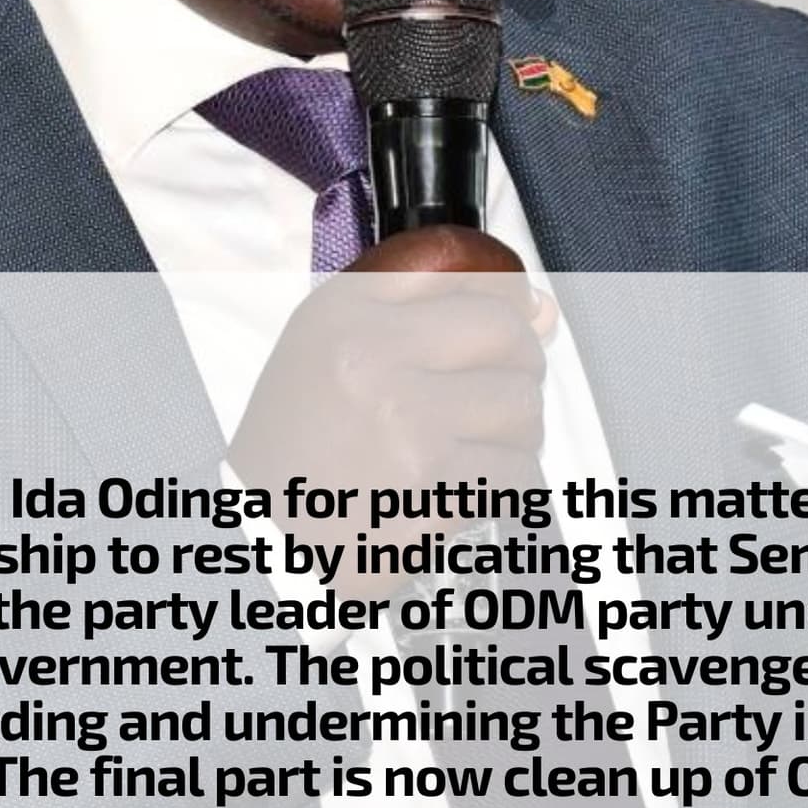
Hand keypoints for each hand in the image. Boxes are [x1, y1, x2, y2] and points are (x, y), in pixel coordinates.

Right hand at [227, 227, 551, 590]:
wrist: (264, 539)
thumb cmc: (297, 450)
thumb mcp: (329, 353)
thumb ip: (427, 318)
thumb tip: (543, 309)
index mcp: (344, 311)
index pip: (458, 267)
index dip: (504, 291)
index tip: (515, 314)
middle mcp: (374, 352)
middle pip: (504, 333)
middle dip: (519, 367)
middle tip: (493, 396)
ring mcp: (406, 418)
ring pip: (520, 405)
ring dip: (511, 433)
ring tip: (468, 450)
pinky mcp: (431, 483)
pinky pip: (514, 471)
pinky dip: (500, 486)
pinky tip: (458, 491)